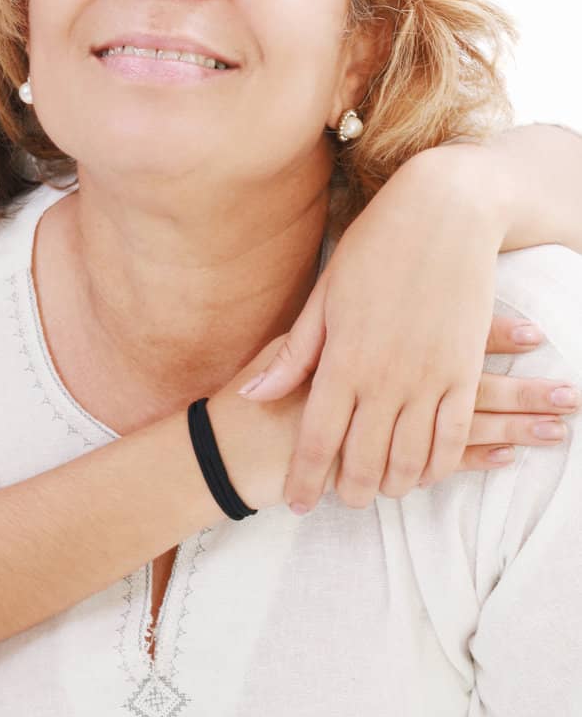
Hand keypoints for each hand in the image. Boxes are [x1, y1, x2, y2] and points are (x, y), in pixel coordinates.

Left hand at [223, 146, 577, 512]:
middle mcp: (385, 379)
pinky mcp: (464, 372)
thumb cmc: (376, 247)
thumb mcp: (325, 297)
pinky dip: (437, 464)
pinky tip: (424, 470)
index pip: (317, 441)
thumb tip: (251, 395)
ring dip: (393, 484)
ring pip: (409, 460)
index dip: (305, 479)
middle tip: (341, 499)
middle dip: (350, 491)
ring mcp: (428, 378)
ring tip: (380, 489)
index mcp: (343, 360)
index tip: (296, 502)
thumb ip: (293, 355)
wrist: (443, 214)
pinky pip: (453, 438)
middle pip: (363, 462)